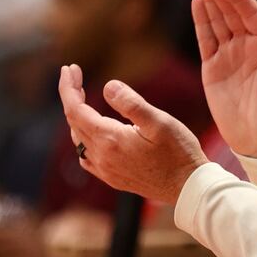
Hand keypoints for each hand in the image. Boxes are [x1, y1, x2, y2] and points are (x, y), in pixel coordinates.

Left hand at [58, 65, 207, 203]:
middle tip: (76, 75)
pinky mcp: (112, 178)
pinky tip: (92, 131)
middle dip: (72, 96)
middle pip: (74, 122)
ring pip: (78, 138)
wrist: (187, 187)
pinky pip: (86, 155)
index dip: (69, 87)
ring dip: (77, 116)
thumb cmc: (178, 152)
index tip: (69, 68)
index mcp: (110, 139)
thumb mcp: (159, 121)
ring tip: (82, 97)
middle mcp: (101, 156)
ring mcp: (105, 170)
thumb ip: (131, 103)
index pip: (75, 109)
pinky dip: (83, 137)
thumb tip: (107, 86)